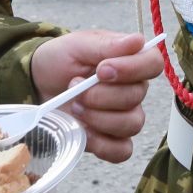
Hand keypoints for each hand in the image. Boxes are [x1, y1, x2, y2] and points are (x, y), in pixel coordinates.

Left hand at [29, 31, 162, 162]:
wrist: (39, 83)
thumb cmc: (61, 60)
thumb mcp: (78, 45)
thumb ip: (106, 45)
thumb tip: (138, 41)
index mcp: (131, 61)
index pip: (153, 64)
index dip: (132, 69)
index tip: (101, 70)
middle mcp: (133, 90)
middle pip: (136, 97)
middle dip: (101, 95)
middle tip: (74, 86)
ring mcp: (124, 117)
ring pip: (131, 124)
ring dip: (98, 117)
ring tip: (74, 107)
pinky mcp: (111, 140)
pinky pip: (121, 151)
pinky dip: (102, 144)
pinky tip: (84, 132)